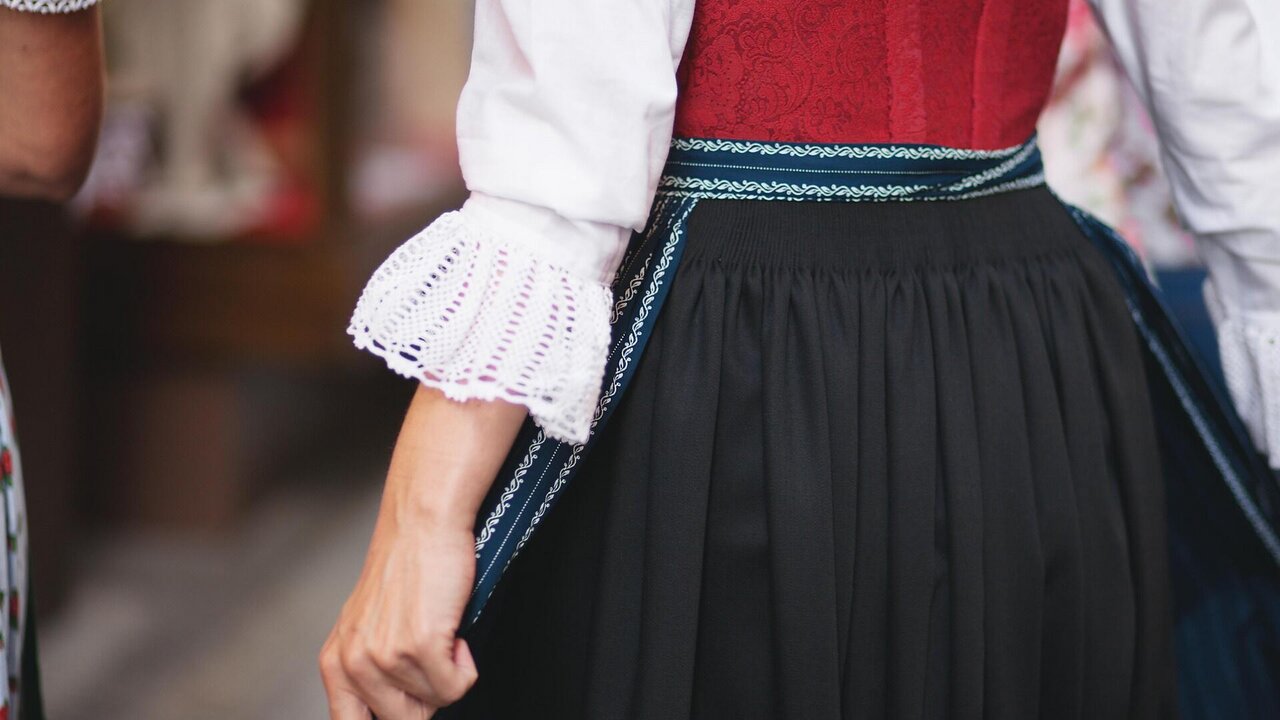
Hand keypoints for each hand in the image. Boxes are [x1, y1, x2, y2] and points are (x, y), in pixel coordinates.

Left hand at [320, 515, 477, 718]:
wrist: (423, 523)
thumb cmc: (406, 566)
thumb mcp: (369, 626)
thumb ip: (370, 671)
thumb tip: (401, 711)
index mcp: (335, 664)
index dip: (390, 719)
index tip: (409, 709)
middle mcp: (352, 665)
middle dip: (427, 697)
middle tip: (432, 658)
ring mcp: (385, 658)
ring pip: (434, 703)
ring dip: (448, 673)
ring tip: (442, 632)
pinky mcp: (419, 646)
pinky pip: (456, 686)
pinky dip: (465, 665)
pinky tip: (454, 631)